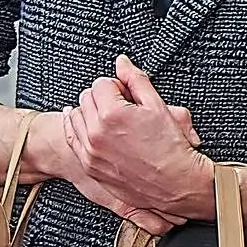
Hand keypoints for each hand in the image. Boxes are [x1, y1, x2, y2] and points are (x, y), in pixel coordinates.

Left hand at [58, 56, 209, 232]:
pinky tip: (85, 124)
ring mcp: (90, 151)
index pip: (101, 83)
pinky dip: (77, 128)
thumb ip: (136, 80)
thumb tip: (122, 62)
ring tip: (110, 118)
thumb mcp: (158, 107)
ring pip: (75, 116)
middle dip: (103, 97)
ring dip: (90, 112)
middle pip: (86, 98)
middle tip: (122, 105)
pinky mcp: (89, 165)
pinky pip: (72, 139)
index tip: (128, 95)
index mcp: (113, 114)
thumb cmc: (171, 148)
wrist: (174, 184)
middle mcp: (96, 132)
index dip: (118, 86)